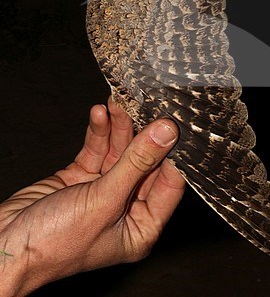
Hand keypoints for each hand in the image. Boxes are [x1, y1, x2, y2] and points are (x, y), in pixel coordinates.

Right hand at [0, 97, 184, 295]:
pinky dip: (98, 132)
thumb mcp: (105, 200)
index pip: (168, 184)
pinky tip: (100, 114)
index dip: (171, 153)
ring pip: (119, 152)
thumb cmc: (54, 244)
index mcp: (140, 228)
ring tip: (118, 103)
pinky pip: (96, 150)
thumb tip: (166, 134)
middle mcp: (124, 211)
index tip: (174, 123)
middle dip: (141, 133)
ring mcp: (102, 193)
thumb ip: (137, 163)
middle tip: (143, 104)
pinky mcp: (80, 179)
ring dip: (118, 127)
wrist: (5, 244)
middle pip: (143, 163)